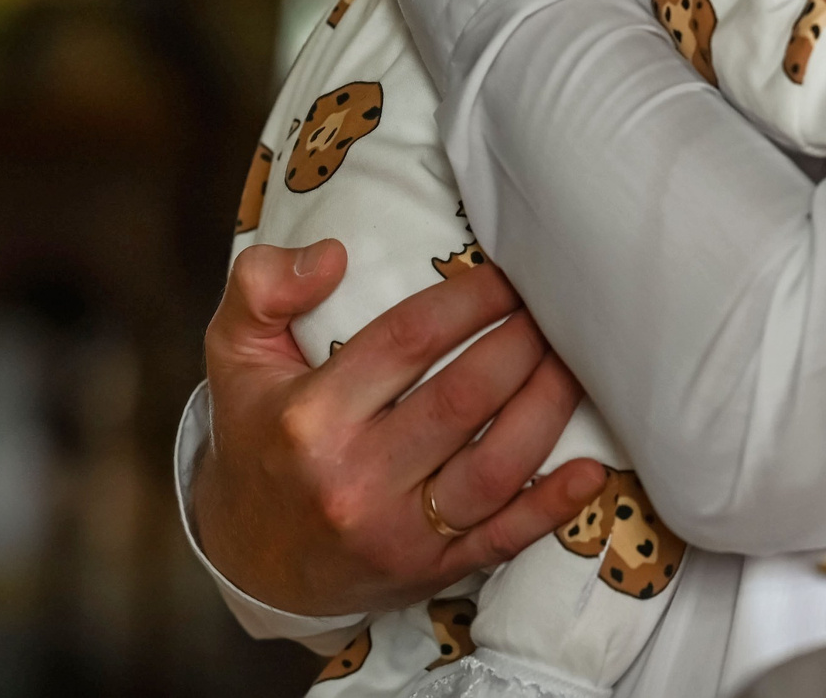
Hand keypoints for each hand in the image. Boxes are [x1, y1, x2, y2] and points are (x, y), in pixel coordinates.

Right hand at [192, 239, 607, 618]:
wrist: (250, 560)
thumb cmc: (259, 439)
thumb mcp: (234, 355)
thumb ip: (262, 287)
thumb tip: (333, 255)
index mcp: (310, 417)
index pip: (410, 339)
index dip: (471, 298)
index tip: (507, 274)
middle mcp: (354, 478)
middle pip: (464, 397)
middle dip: (523, 343)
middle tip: (553, 309)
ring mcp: (396, 532)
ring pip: (495, 466)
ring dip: (547, 407)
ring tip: (574, 361)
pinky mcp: (429, 571)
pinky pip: (502, 540)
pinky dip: (552, 506)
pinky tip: (591, 470)